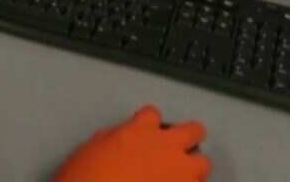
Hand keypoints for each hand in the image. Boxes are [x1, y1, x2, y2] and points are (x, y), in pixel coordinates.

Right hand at [54, 105, 210, 181]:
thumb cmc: (86, 178)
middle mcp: (165, 147)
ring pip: (204, 163)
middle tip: (179, 148)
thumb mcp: (92, 149)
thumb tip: (120, 142)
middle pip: (193, 130)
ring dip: (194, 168)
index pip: (153, 114)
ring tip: (181, 177)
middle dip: (189, 137)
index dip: (150, 123)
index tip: (146, 131)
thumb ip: (114, 140)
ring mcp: (179, 173)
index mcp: (140, 131)